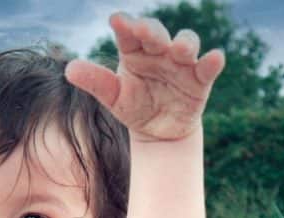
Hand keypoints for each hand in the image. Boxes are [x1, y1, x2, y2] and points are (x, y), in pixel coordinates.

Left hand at [64, 12, 225, 142]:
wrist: (158, 132)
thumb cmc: (133, 107)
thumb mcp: (113, 97)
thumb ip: (94, 81)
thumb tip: (68, 69)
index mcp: (134, 51)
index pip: (128, 34)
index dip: (124, 25)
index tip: (116, 20)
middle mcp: (158, 51)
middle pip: (157, 33)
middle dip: (152, 31)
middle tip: (144, 32)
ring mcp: (181, 63)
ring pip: (186, 43)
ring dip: (185, 43)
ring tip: (180, 49)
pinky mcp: (200, 79)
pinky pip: (208, 68)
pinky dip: (212, 62)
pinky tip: (215, 58)